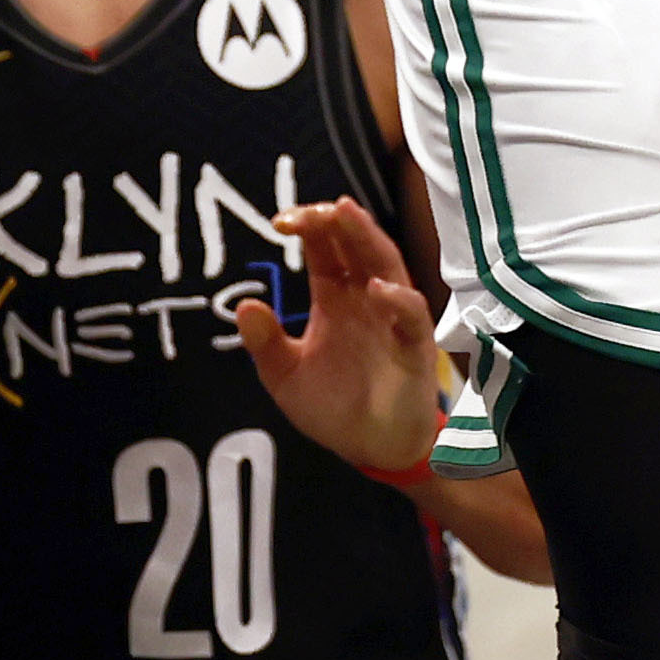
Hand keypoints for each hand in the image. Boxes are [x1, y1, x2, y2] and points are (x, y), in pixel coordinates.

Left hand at [233, 199, 442, 474]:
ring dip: (367, 239)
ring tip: (346, 215)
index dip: (309, 226)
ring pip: (386, 265)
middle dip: (338, 221)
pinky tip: (376, 289)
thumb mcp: (287, 377)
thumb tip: (244, 306)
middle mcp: (366, 297)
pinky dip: (398, 299)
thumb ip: (266, 343)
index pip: (326, 247)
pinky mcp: (415, 345)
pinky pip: (411, 315)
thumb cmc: (333, 408)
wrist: (373, 450)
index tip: (281, 220)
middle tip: (315, 209)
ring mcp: (393, 317)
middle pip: (356, 245)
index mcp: (335, 297)